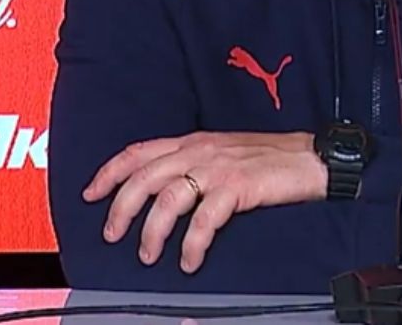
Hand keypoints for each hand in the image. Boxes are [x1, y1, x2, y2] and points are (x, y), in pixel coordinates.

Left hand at [82, 131, 326, 272]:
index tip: (91, 193)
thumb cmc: (270, 158)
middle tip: (112, 234)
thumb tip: (162, 187)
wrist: (311, 158)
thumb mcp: (223, 151)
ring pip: (167, 199)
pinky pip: (204, 221)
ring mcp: (217, 168)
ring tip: (148, 255)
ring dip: (152, 232)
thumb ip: (192, 161)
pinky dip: (191, 245)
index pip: (138, 152)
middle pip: (144, 177)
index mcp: (192, 141)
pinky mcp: (237, 187)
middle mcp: (199, 150)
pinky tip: (189, 261)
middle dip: (120, 209)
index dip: (109, 173)